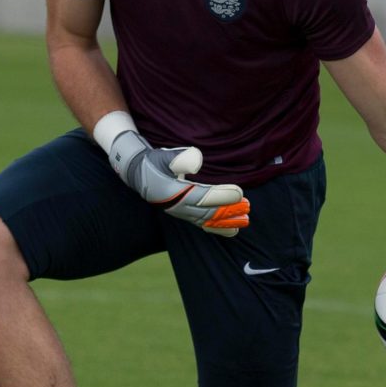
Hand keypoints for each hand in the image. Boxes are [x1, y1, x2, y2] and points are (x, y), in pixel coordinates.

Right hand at [110, 130, 249, 236]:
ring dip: (226, 221)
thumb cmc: (153, 162)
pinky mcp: (184, 214)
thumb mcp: (164, 156)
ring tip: (244, 221)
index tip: (239, 193)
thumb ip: (179, 158)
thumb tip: (197, 161)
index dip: (221, 196)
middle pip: (207, 211)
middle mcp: (176, 206)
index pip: (201, 196)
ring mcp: (180, 213)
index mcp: (172, 193)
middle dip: (228, 210)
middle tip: (247, 207)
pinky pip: (203, 224)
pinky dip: (218, 228)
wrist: (138, 173)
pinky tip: (232, 230)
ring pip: (206, 220)